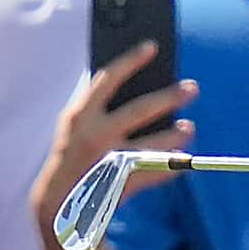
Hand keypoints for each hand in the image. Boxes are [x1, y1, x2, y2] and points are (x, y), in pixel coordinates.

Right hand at [28, 43, 195, 233]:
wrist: (56, 203)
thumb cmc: (73, 156)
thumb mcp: (77, 127)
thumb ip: (98, 106)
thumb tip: (142, 84)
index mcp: (79, 115)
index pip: (108, 78)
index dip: (130, 60)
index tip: (152, 46)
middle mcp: (93, 135)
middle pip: (139, 110)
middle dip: (169, 97)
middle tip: (192, 87)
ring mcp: (107, 161)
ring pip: (151, 145)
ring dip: (175, 135)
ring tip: (189, 127)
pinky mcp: (119, 184)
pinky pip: (152, 173)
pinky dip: (170, 166)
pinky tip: (183, 158)